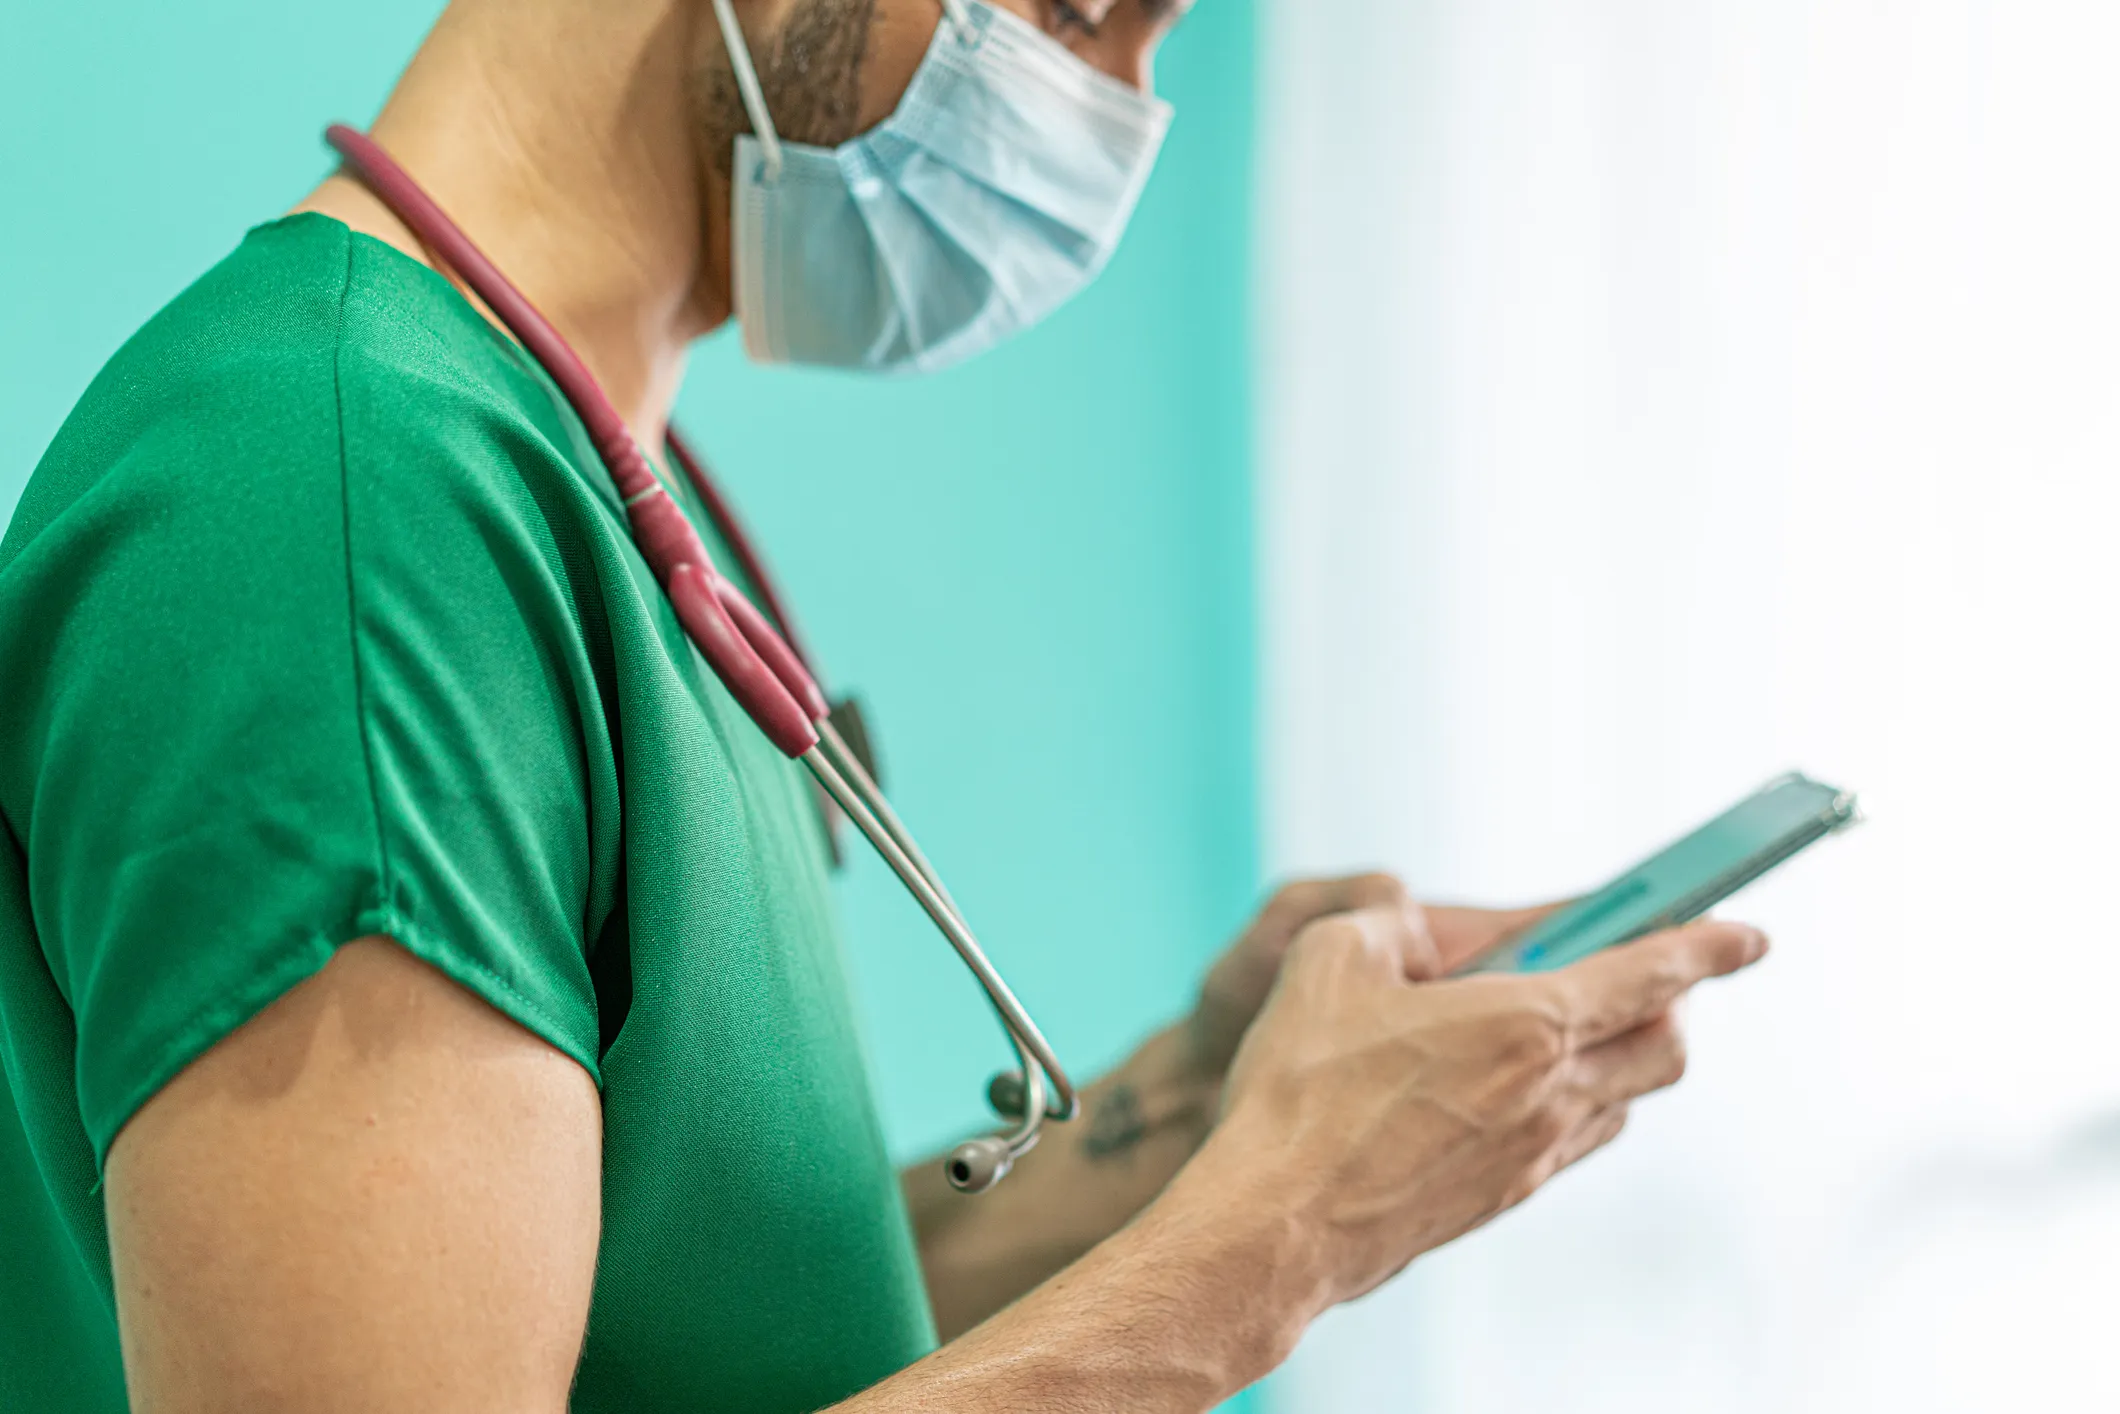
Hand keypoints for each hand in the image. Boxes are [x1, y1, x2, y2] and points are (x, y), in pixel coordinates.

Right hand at [1182, 906, 1767, 1313]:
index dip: (1709, 944)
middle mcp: (1550, 1095)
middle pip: (1666, 1049)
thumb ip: (1382, 925)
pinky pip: (1572, 1141)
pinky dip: (1572, 1101)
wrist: (1277, 1223)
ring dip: (1620, 1055)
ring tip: (1560, 1027)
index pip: (1652, 974)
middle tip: (1637, 973)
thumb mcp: (1327, 960)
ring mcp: (1532, 1157)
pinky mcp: (1501, 1198)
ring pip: (1624, 1101)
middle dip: (1673, 1003)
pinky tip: (1506, 1088)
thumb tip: (1408, 927)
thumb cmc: (1300, 1091)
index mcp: (1525, 1025)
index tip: (1748, 932)